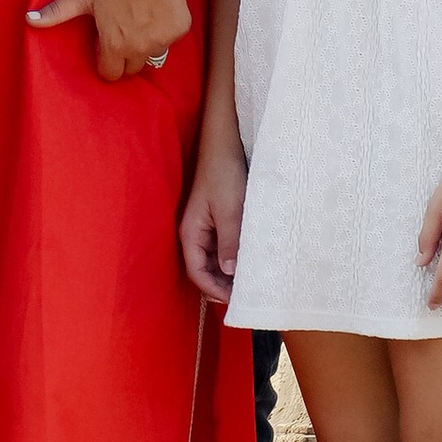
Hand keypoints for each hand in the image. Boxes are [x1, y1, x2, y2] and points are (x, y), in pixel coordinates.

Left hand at [29, 0, 187, 83]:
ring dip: (145, 41)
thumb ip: (57, 13)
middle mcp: (140, 49)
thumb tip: (29, 20)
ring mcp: (162, 40)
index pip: (110, 73)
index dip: (105, 58)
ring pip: (152, 53)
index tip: (105, 41)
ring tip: (138, 14)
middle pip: (132, 68)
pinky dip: (164, 27)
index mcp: (114, 46)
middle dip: (125, 54)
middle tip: (122, 28)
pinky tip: (155, 7)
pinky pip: (170, 38)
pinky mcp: (180, 29)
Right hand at [179, 138, 246, 306]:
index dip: (214, 289)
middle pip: (205, 269)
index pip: (197, 272)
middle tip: (246, 296)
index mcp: (191, 231)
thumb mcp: (230, 208)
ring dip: (229, 272)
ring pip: (216, 259)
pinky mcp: (219, 219)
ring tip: (251, 282)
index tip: (236, 300)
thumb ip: (229, 241)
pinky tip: (250, 260)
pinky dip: (235, 257)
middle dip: (222, 285)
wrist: (226, 142)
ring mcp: (207, 226)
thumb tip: (230, 273)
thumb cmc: (224, 171)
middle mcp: (195, 232)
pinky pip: (224, 245)